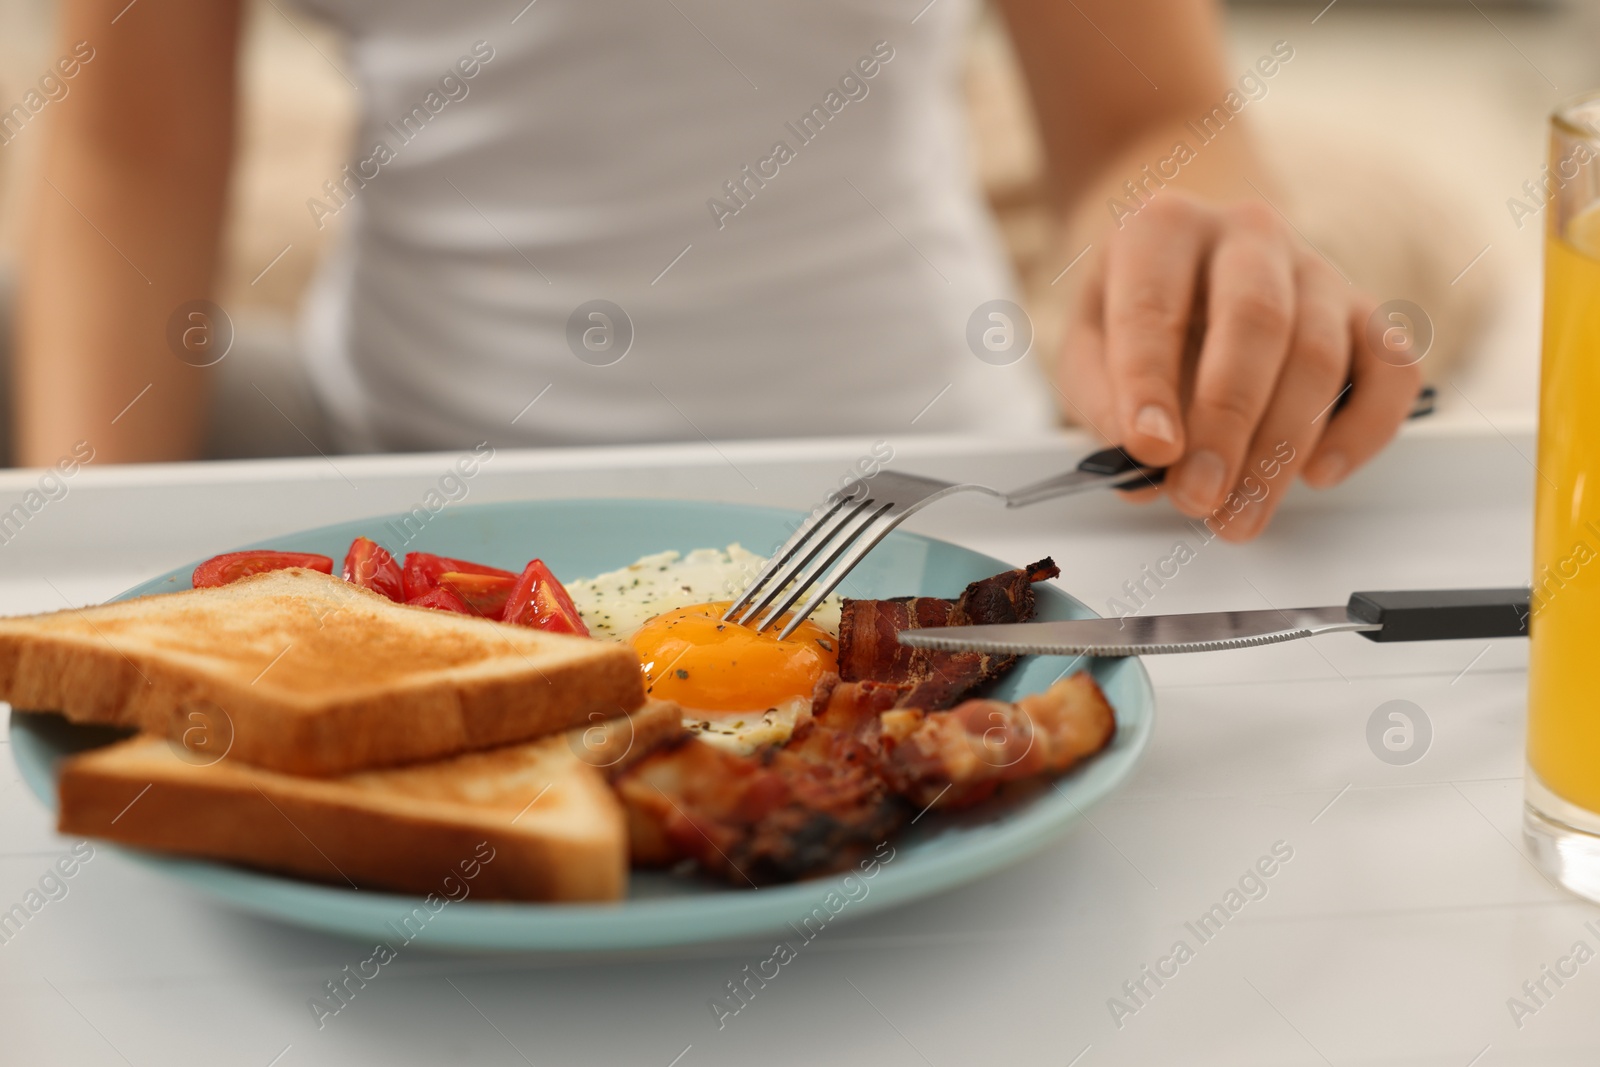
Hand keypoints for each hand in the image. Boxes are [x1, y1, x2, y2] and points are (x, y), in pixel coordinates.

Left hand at [1057, 192, 1422, 541]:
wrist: (1185, 268)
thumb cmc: (1134, 314)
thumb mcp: (1087, 348)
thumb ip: (1104, 403)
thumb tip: (1140, 471)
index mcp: (1162, 229)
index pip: (1155, 305)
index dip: (1149, 383)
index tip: (1149, 452)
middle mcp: (1246, 235)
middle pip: (1256, 322)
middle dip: (1227, 423)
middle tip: (1197, 497)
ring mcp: (1315, 268)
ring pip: (1319, 354)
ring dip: (1281, 449)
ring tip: (1238, 516)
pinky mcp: (1363, 311)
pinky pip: (1390, 368)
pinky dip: (1364, 428)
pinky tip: (1318, 474)